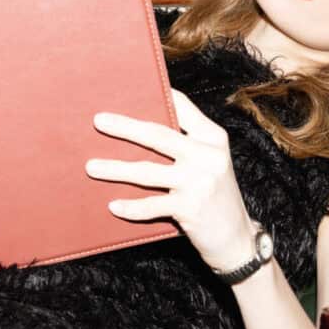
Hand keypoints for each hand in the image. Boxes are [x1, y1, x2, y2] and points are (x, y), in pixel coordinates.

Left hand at [85, 89, 258, 271]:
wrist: (238, 240)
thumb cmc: (214, 196)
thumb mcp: (210, 162)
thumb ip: (186, 144)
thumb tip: (138, 128)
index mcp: (213, 138)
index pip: (182, 107)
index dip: (158, 95)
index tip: (129, 88)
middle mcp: (208, 155)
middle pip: (157, 135)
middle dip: (124, 127)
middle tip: (98, 121)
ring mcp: (199, 182)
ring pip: (147, 172)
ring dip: (115, 169)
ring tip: (91, 167)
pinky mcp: (190, 208)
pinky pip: (151, 205)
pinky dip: (130, 207)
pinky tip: (113, 205)